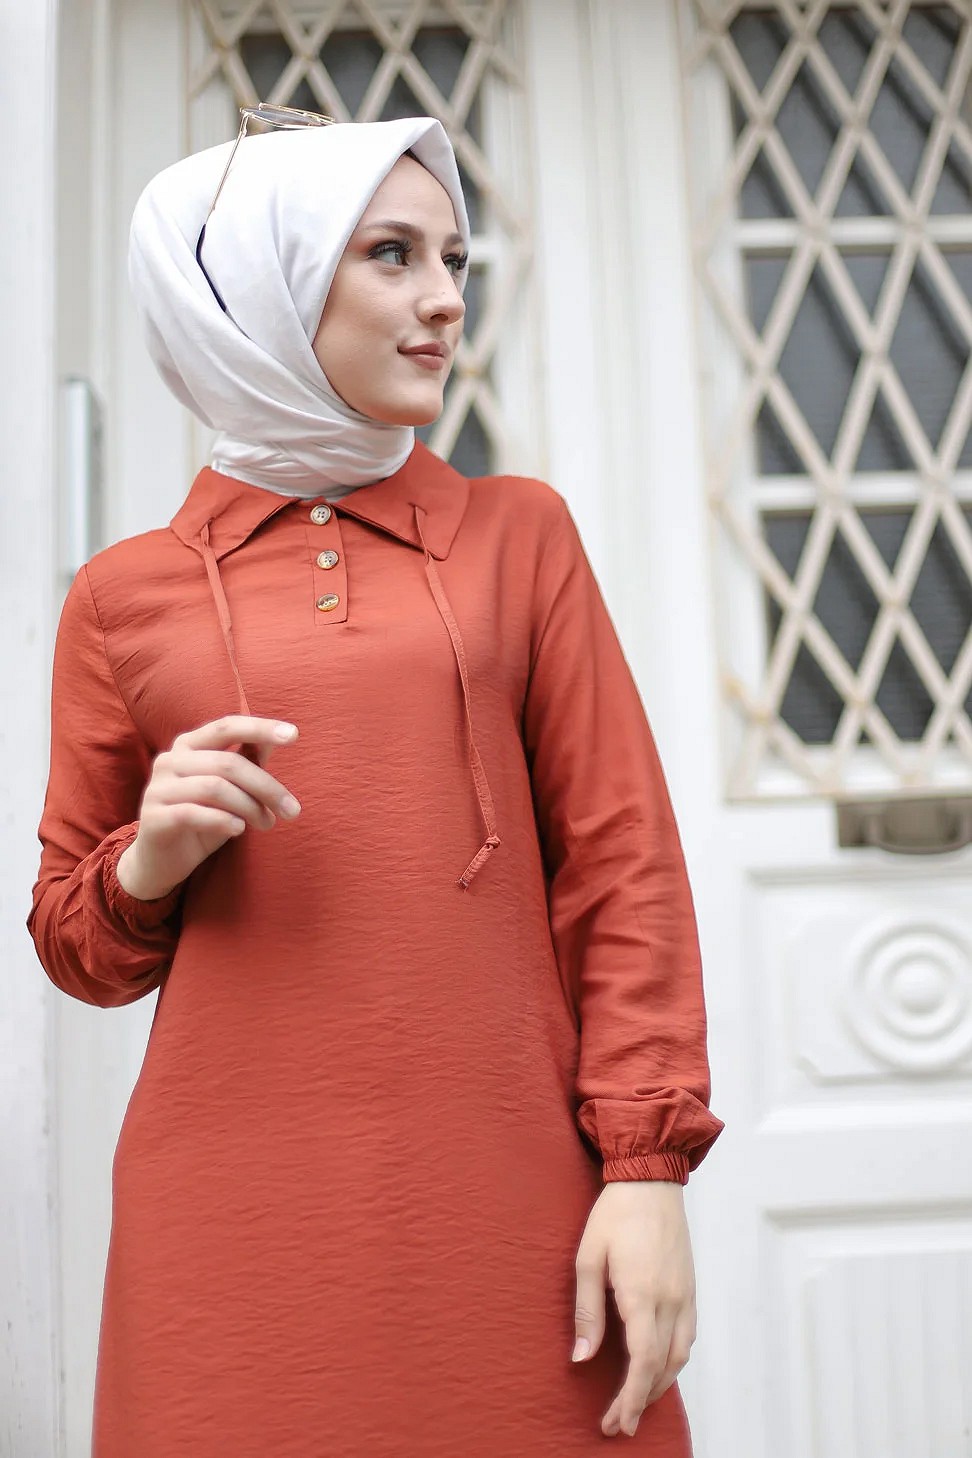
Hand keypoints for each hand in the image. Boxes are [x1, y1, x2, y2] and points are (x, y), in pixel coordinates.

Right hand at [116, 715, 300, 900]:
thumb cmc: (202, 819)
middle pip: (229, 763)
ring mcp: (158, 788)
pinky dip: (222, 820)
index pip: (227, 727)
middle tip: (292, 810)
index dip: (260, 728)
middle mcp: (170, 760)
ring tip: (268, 824)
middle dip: (267, 787)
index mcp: (189, 745)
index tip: (294, 735)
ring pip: (215, 787)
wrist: (160, 861)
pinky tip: (239, 829)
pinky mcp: (153, 817)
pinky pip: (193, 813)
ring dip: (250, 807)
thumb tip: (276, 738)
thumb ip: (247, 762)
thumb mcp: (230, 789)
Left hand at [572, 1180, 695, 1438]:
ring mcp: (685, 1294)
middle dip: (641, 1400)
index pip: (642, 1363)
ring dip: (660, 1384)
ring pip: (680, 1356)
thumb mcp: (587, 1258)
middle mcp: (670, 1300)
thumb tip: (581, 1358)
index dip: (630, 1398)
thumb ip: (587, 1311)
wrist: (650, 1179)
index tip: (616, 1422)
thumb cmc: (614, 1214)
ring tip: (636, 1400)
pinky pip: (687, 1336)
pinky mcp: (690, 1286)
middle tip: (619, 1423)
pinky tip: (657, 1365)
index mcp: (642, 1294)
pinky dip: (673, 1360)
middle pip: (663, 1368)